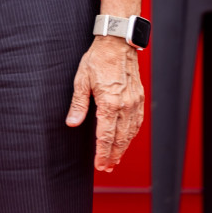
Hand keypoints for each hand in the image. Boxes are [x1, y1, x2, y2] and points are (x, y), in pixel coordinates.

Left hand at [66, 35, 143, 171]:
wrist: (117, 44)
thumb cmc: (97, 60)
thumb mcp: (81, 80)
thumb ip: (78, 105)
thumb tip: (72, 123)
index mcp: (109, 102)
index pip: (106, 136)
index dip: (102, 152)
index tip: (99, 165)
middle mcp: (125, 106)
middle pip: (120, 139)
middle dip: (113, 155)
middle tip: (106, 168)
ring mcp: (135, 103)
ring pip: (130, 133)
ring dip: (123, 148)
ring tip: (115, 160)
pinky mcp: (139, 99)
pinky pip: (137, 122)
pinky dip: (131, 135)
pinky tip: (126, 141)